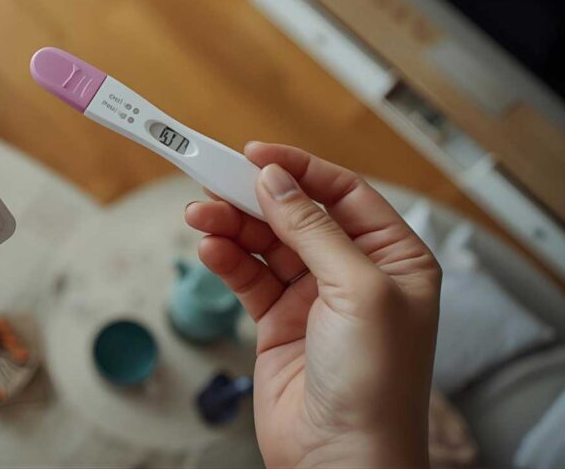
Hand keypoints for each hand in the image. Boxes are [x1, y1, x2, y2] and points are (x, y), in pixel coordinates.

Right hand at [185, 143, 440, 467]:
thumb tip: (276, 179)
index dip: (298, 169)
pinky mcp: (278, 322)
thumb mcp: (356, 290)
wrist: (340, 459)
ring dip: (231, 226)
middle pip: (296, 214)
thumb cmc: (375, 384)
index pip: (342, 193)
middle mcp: (354, 272)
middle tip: (211, 178)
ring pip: (265, 243)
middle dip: (254, 197)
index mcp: (393, 258)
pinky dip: (227, 260)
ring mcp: (313, 298)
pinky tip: (209, 249)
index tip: (254, 153)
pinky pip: (248, 277)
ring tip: (199, 215)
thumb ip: (313, 230)